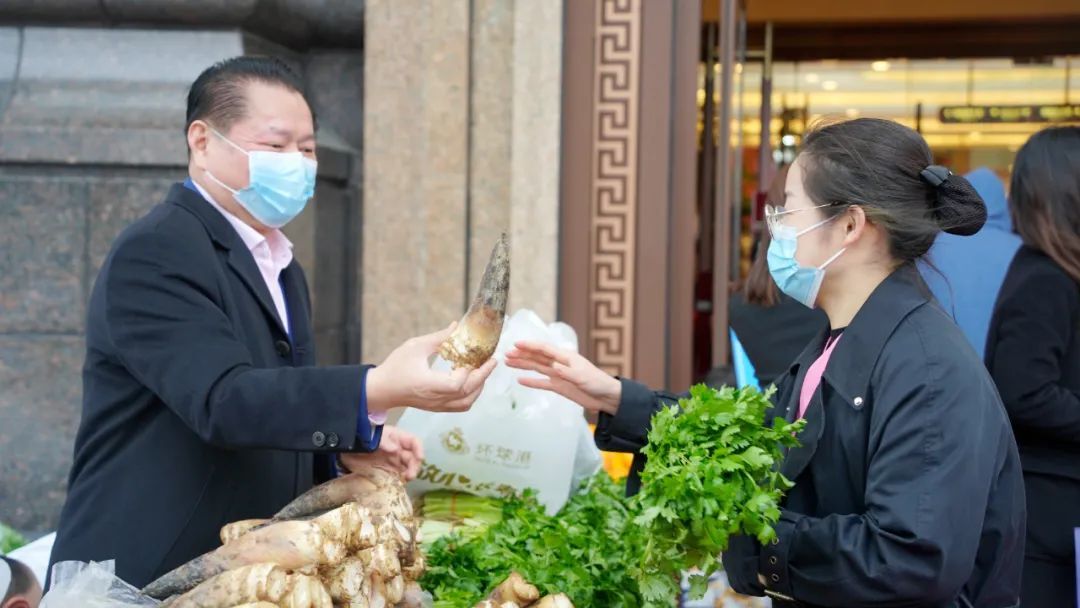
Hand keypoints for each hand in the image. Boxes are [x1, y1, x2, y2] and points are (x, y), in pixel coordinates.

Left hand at [339, 426, 424, 480]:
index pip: (413, 442)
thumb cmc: (360, 439)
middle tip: (410, 475)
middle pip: (412, 457)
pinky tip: (400, 483)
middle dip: (414, 466)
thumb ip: (383, 441)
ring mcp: (393, 461)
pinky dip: (402, 480)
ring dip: (410, 474)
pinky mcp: (388, 472)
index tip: (420, 458)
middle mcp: (398, 450)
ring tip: (406, 480)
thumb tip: (396, 449)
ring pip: (408, 468)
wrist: (345, 450)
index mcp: (396, 438)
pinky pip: (399, 476)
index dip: (419, 449)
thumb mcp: (371, 437)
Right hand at [366, 323, 496, 413]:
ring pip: (467, 402)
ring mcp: (437, 406)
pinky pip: (461, 405)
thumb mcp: (415, 347)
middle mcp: (434, 398)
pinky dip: (471, 394)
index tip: (472, 358)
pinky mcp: (437, 408)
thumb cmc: (395, 367)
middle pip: (466, 394)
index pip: (456, 385)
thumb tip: (457, 326)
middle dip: (483, 376)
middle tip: (492, 361)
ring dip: (479, 387)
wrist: (381, 390)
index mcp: (427, 384)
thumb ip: (439, 338)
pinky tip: (473, 381)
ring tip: (484, 370)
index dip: (468, 373)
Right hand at [504, 341, 621, 414]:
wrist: (605, 397)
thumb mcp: (582, 377)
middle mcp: (559, 364)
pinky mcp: (559, 386)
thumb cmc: (597, 383)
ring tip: (508, 362)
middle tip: (506, 354)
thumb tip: (554, 366)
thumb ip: (567, 372)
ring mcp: (558, 375)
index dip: (530, 346)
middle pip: (537, 357)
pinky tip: (520, 380)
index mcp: (566, 357)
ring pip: (537, 368)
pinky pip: (541, 383)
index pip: (544, 349)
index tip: (516, 344)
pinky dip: (531, 382)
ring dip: (523, 365)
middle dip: (522, 354)